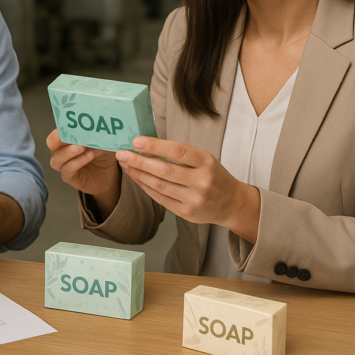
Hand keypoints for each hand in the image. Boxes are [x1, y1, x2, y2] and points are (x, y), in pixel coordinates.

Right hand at [46, 129, 120, 216]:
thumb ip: (97, 135)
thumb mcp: (102, 141)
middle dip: (58, 138)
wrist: (108, 174)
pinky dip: (78, 162)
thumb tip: (98, 128)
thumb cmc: (101, 154)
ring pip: (57, 159)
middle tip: (71, 135)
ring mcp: (64, 165)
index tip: (71, 122)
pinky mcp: (70, 177)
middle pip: (51, 143)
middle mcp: (61, 152)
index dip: (61, 127)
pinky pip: (68, 170)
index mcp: (66, 140)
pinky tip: (88, 156)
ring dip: (69, 152)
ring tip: (82, 147)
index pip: (57, 131)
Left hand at [115, 136, 260, 242]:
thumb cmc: (214, 176)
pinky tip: (136, 177)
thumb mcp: (205, 159)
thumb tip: (148, 145)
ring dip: (138, 174)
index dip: (155, 146)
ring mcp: (194, 199)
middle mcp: (201, 181)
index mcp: (206, 163)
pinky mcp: (186, 213)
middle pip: (164, 170)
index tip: (136, 141)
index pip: (178, 152)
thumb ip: (180, 154)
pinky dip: (145, 187)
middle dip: (139, 161)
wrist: (232, 203)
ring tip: (126, 164)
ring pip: (159, 186)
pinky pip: (160, 198)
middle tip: (122, 153)